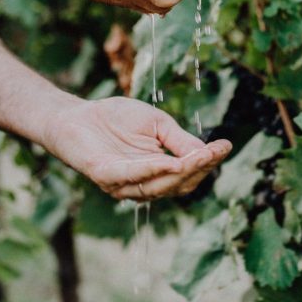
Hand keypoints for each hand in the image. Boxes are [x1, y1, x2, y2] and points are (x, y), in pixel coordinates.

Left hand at [42, 96, 232, 200]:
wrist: (76, 116)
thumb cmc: (115, 119)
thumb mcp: (156, 124)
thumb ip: (179, 140)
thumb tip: (207, 152)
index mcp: (159, 171)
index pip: (189, 173)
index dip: (207, 162)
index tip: (225, 146)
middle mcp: (144, 183)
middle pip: (179, 184)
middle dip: (199, 168)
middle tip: (216, 152)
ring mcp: (125, 184)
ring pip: (160, 185)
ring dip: (182, 171)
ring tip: (201, 156)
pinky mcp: (106, 177)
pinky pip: (133, 177)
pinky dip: (152, 170)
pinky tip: (170, 163)